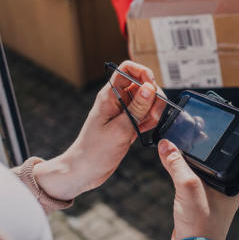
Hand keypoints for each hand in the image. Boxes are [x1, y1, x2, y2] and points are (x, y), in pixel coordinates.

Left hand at [33, 60, 166, 200]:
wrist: (85, 170)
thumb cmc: (95, 151)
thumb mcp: (120, 129)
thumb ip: (137, 107)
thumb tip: (150, 87)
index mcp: (109, 95)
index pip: (127, 69)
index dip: (143, 73)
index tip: (152, 87)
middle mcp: (117, 100)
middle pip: (143, 84)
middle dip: (153, 96)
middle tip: (151, 115)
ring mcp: (123, 112)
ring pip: (147, 100)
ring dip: (153, 110)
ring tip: (146, 125)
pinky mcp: (128, 123)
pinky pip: (145, 115)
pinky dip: (149, 121)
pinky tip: (144, 131)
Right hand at [158, 101, 238, 239]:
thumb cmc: (202, 222)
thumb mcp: (189, 188)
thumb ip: (177, 164)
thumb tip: (166, 144)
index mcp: (235, 179)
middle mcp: (228, 181)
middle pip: (226, 149)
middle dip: (217, 131)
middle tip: (208, 114)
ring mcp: (213, 187)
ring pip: (208, 159)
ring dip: (199, 145)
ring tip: (189, 128)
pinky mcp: (199, 194)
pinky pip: (194, 169)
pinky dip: (187, 159)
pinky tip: (176, 153)